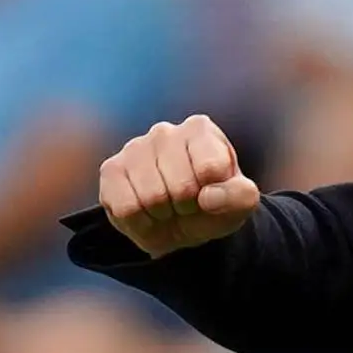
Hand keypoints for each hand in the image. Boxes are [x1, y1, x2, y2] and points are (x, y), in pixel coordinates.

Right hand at [97, 116, 261, 259]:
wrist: (180, 223)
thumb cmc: (213, 204)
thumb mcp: (240, 203)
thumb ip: (241, 196)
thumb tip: (208, 197)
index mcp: (200, 130)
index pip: (211, 168)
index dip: (214, 193)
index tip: (211, 192)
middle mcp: (165, 132)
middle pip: (180, 187)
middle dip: (187, 206)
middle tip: (187, 204)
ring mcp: (134, 148)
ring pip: (151, 197)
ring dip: (164, 214)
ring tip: (167, 207)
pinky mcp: (111, 170)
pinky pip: (126, 208)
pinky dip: (141, 222)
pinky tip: (147, 212)